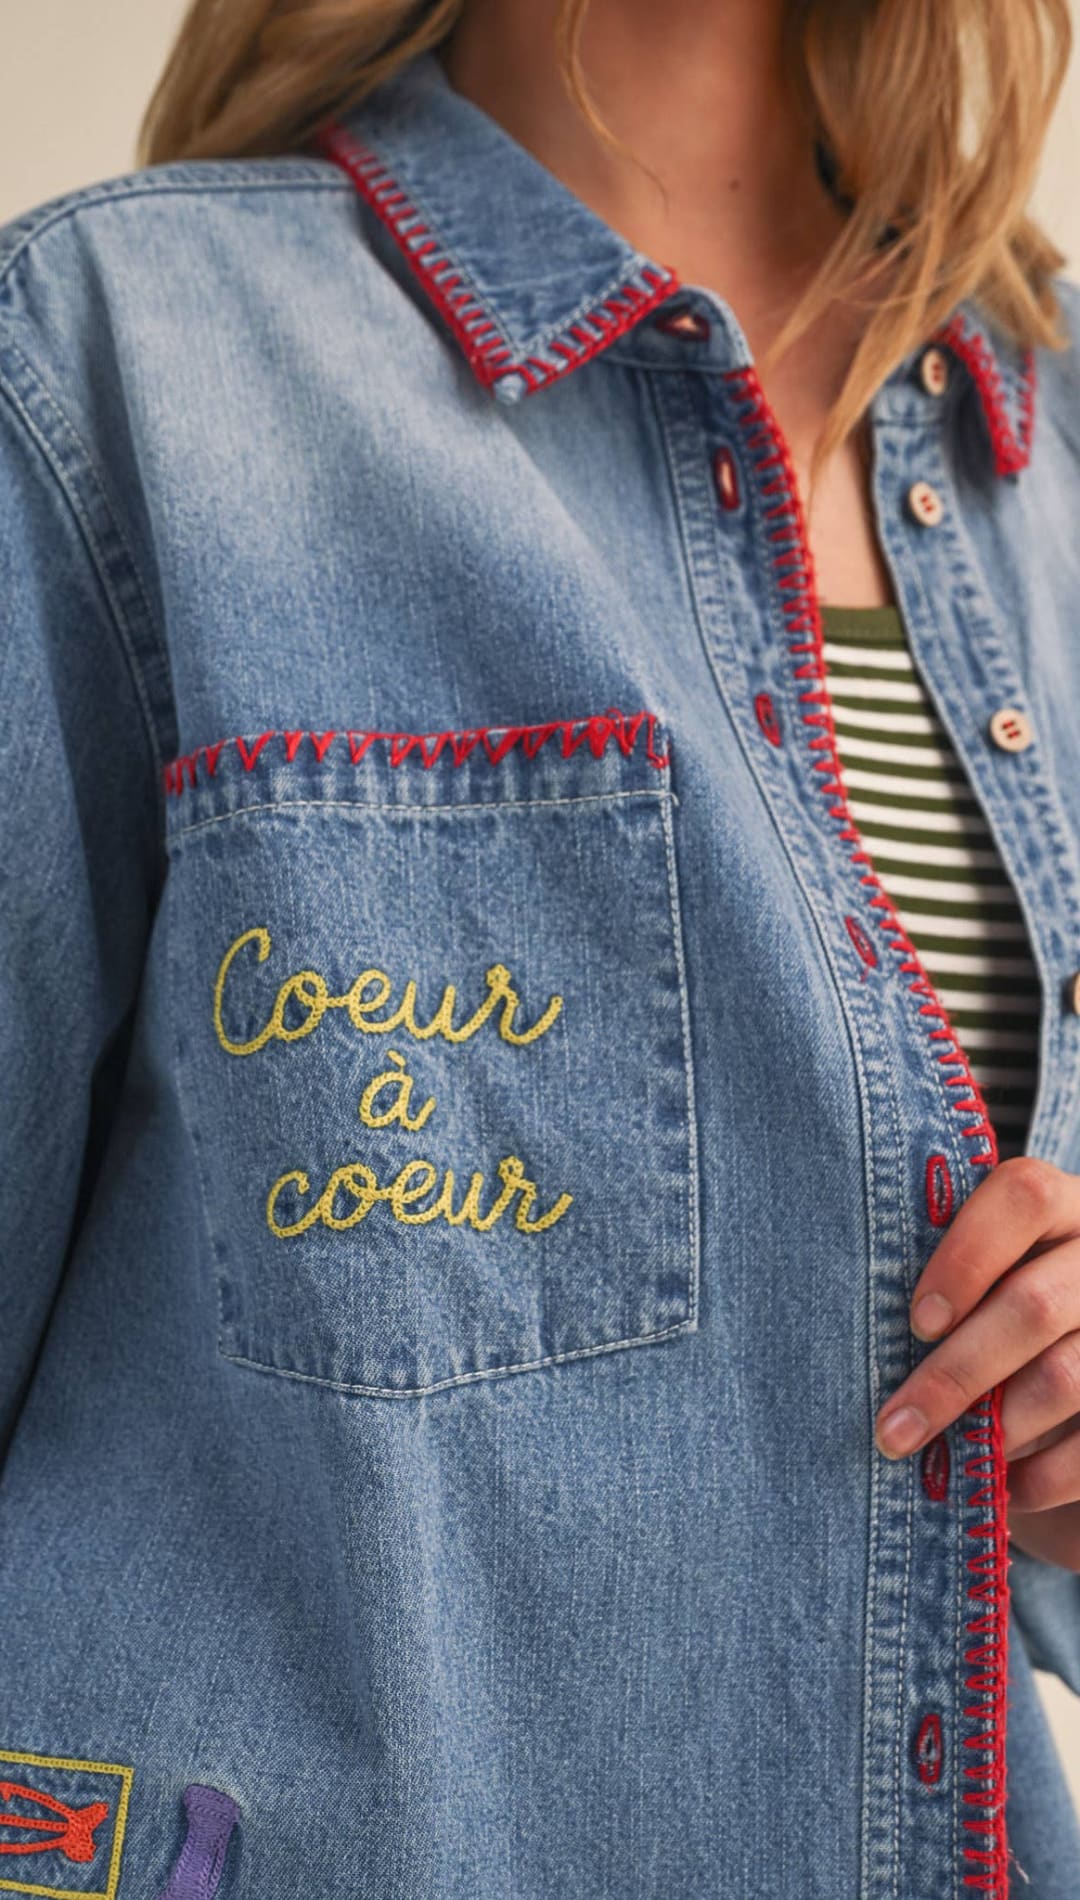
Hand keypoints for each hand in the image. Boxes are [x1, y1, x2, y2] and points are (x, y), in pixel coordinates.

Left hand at [873, 1155, 1079, 1573]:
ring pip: (1065, 1376)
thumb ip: (943, 1293)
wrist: (1076, 1403)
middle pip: (1034, 1304)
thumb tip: (855, 1338)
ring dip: (997, 1429)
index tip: (916, 1321)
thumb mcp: (976, 1290)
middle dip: (955, 1374)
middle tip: (893, 1429)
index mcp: (1060, 1206)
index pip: (1023, 1195)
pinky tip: (1006, 1488)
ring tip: (946, 1458)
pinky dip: (1044, 1476)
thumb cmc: (994, 1322)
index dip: (966, 1256)